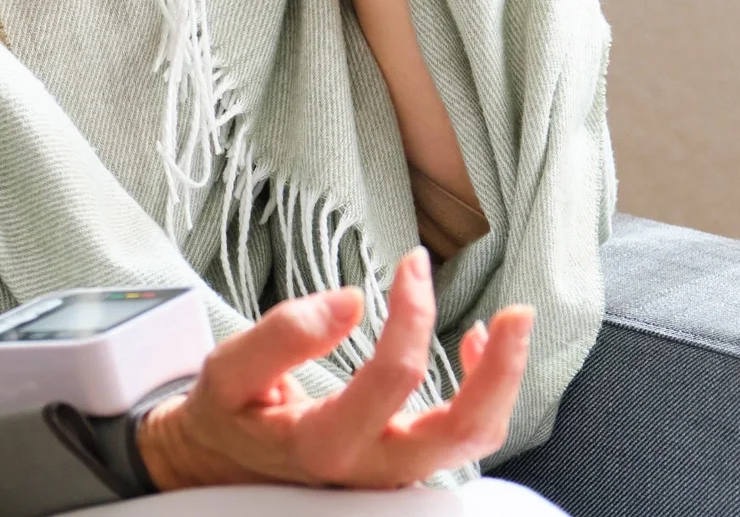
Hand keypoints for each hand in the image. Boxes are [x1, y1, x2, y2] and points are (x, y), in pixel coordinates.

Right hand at [136, 247, 536, 489]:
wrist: (221, 469)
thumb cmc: (230, 418)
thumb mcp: (228, 373)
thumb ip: (282, 335)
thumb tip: (351, 301)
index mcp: (324, 446)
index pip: (393, 380)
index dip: (412, 314)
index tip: (410, 265)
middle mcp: (370, 470)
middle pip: (461, 433)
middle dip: (500, 371)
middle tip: (518, 313)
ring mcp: (394, 475)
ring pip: (472, 440)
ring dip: (502, 381)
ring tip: (509, 324)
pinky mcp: (405, 467)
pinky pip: (462, 436)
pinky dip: (483, 390)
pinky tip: (473, 348)